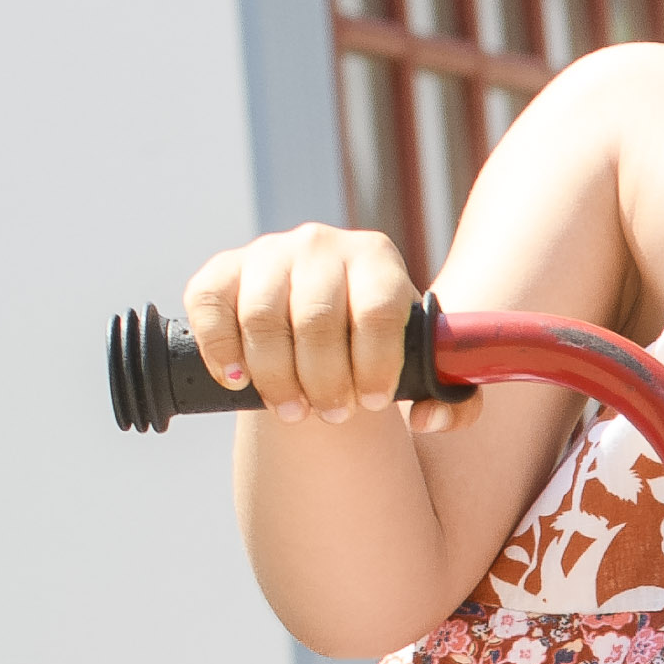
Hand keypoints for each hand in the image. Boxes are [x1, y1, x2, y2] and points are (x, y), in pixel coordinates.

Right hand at [181, 225, 437, 427]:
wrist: (326, 324)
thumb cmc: (379, 348)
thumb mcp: (425, 367)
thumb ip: (452, 399)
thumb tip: (428, 419)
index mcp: (377, 259)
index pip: (376, 309)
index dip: (375, 363)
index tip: (372, 402)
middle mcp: (321, 244)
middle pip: (316, 320)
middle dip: (324, 380)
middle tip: (332, 415)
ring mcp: (267, 252)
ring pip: (262, 318)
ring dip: (275, 376)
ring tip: (292, 409)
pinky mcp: (222, 270)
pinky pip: (211, 306)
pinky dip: (220, 348)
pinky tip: (237, 380)